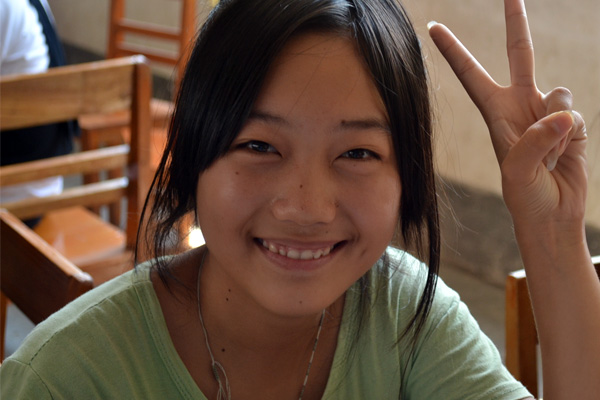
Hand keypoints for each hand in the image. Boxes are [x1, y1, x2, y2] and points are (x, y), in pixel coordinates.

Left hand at [428, 0, 587, 233]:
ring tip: (546, 157)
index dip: (453, 50)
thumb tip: (562, 112)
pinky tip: (562, 156)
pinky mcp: (571, 121)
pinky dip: (570, 137)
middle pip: (520, 54)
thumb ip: (536, 140)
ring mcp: (547, 111)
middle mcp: (520, 104)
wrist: (552, 213)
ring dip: (555, 127)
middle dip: (516, 22)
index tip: (432, 27)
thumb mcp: (517, 172)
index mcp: (495, 112)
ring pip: (559, 92)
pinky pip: (575, 114)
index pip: (471, 74)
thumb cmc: (524, 196)